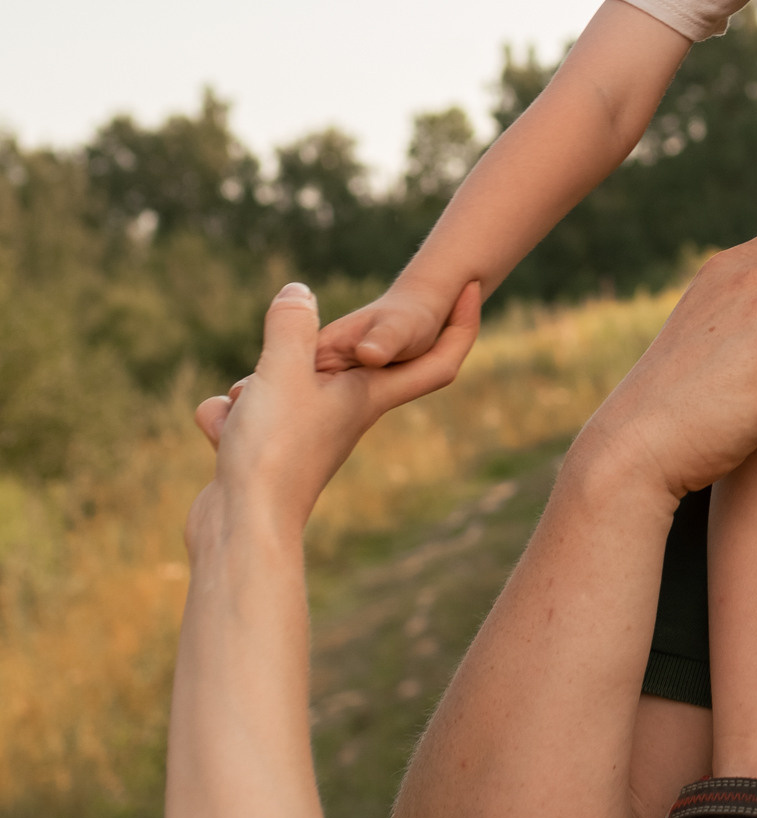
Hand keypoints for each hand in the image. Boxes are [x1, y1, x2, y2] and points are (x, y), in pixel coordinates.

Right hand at [193, 281, 482, 536]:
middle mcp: (344, 413)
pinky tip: (223, 434)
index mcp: (369, 394)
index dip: (461, 323)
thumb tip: (299, 293)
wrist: (240, 529)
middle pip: (336, 363)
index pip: (436, 359)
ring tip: (245, 410)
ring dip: (251, 387)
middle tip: (285, 358)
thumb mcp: (286, 372)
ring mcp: (303, 434)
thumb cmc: (274, 452)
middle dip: (305, 351)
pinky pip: (245, 414)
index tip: (472, 288)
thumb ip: (293, 327)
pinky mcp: (265, 452)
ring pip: (276, 384)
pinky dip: (228, 419)